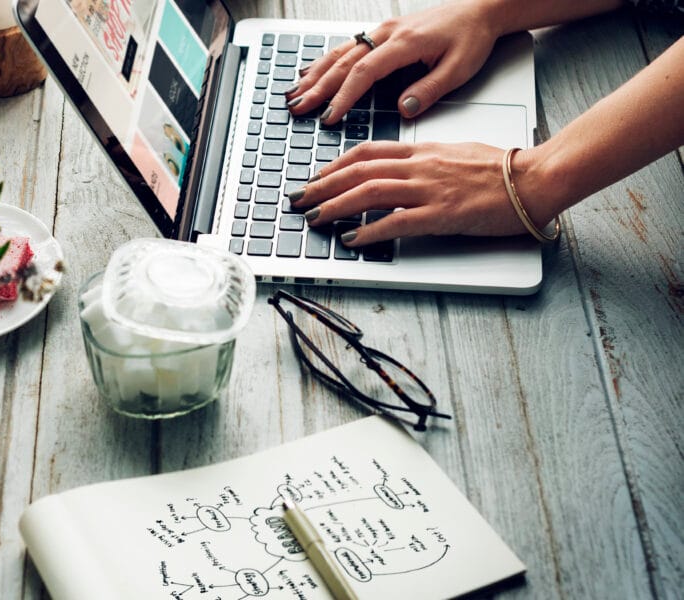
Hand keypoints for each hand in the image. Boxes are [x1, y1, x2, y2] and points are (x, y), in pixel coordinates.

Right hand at [287, 2, 500, 122]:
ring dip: (315, 74)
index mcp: (404, 43)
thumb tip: (402, 109)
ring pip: (340, 53)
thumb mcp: (459, 68)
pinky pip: (347, 47)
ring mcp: (382, 31)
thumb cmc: (472, 37)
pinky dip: (325, 61)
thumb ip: (429, 90)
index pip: (364, 73)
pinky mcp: (382, 32)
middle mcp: (388, 33)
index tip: (329, 117)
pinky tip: (311, 71)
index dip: (343, 97)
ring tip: (295, 93)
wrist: (480, 8)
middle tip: (298, 107)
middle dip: (318, 88)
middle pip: (344, 63)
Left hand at [289, 142, 555, 244]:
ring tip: (314, 219)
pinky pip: (395, 222)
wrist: (533, 178)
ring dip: (335, 206)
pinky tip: (351, 239)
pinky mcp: (441, 214)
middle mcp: (419, 166)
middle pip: (358, 171)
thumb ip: (424, 160)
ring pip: (369, 192)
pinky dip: (369, 230)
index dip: (335, 165)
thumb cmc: (499, 169)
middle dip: (322, 186)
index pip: (366, 152)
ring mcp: (428, 190)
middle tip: (299, 199)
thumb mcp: (454, 153)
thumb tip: (402, 170)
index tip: (317, 177)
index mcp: (421, 151)